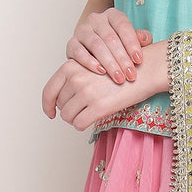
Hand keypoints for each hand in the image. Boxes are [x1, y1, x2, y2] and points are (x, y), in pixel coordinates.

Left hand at [42, 37, 169, 130]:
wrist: (144, 70)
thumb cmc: (121, 69)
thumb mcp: (92, 66)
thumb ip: (75, 78)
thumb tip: (61, 101)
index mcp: (71, 66)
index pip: (49, 91)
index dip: (47, 105)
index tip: (51, 113)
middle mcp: (76, 78)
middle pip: (60, 105)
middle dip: (69, 110)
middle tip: (83, 110)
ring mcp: (86, 93)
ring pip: (68, 116)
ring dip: (76, 119)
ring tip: (89, 113)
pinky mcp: (98, 106)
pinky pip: (79, 124)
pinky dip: (83, 125)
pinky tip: (92, 119)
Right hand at [70, 4, 152, 83]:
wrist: (98, 54)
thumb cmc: (120, 47)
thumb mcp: (133, 42)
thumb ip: (142, 39)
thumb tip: (144, 38)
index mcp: (112, 15)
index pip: (123, 25)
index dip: (131, 43)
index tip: (139, 60)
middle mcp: (96, 19)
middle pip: (110, 37)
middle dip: (122, 58)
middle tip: (130, 75)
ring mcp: (82, 30)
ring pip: (96, 44)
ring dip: (109, 63)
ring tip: (119, 77)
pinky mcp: (72, 44)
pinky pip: (78, 52)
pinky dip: (89, 62)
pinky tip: (100, 72)